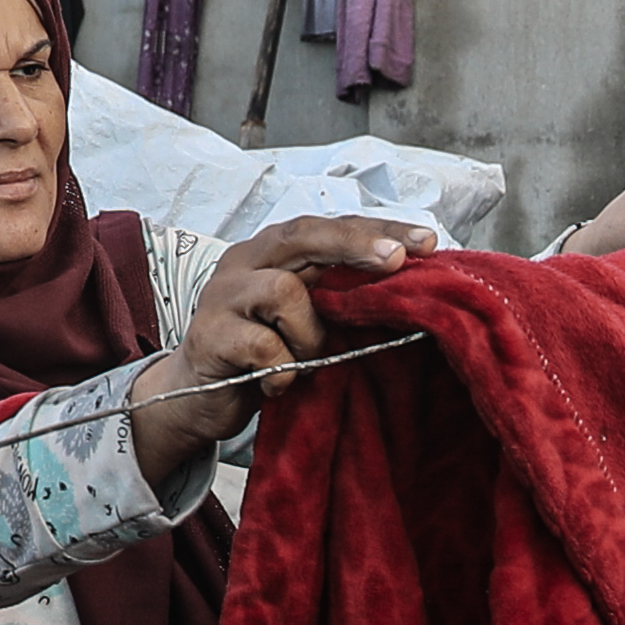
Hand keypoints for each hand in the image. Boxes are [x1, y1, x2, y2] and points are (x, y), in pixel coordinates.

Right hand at [128, 214, 417, 476]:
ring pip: (285, 292)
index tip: (427, 241)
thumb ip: (337, 296)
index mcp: (273, 250)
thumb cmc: (263, 355)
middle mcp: (245, 259)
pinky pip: (264, 346)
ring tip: (303, 361)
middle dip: (357, 245)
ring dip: (309, 335)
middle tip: (398, 260)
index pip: (330, 226)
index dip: (378, 229)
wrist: (197, 398)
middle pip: (305, 235)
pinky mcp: (208, 334)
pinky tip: (276, 383)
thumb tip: (406, 287)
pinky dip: (283, 370)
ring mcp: (222, 294)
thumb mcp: (305, 319)